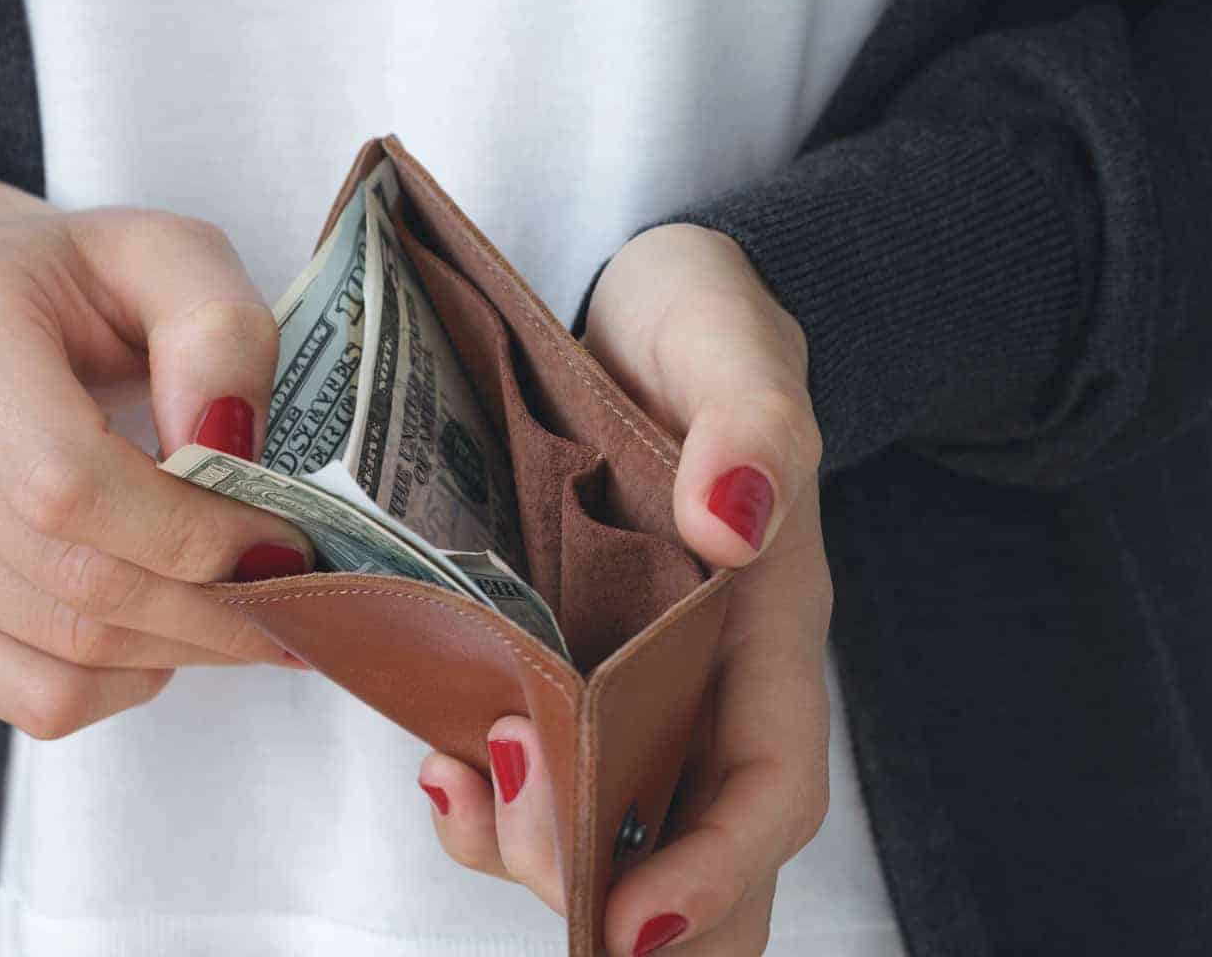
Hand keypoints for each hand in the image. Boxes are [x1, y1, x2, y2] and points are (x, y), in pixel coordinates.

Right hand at [0, 161, 313, 738]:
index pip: (69, 486)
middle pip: (75, 582)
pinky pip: (28, 696)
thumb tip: (232, 448)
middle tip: (299, 602)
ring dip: (185, 649)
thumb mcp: (166, 255)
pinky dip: (124, 684)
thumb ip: (218, 329)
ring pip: (62, 654)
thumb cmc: (68, 280)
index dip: (195, 533)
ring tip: (251, 611)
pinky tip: (167, 631)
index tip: (285, 540)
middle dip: (214, 608)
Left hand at [417, 224, 831, 954]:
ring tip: (463, 794)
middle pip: (693, 840)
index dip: (717, 869)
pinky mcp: (559, 652)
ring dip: (540, 850)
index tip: (633, 919)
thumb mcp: (728, 339)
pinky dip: (490, 792)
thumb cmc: (696, 328)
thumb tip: (737, 519)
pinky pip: (537, 756)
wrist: (634, 314)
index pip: (768, 784)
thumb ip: (752, 419)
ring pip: (609, 820)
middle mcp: (704, 670)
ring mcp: (630, 671)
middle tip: (540, 887)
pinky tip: (442, 764)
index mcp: (765, 620)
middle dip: (624, 898)